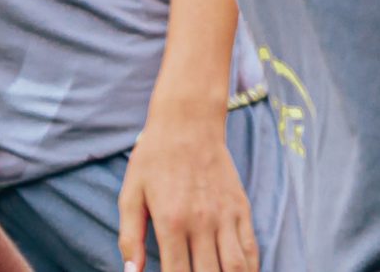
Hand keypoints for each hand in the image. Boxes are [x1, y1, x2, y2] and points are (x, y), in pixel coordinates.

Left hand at [119, 105, 258, 271]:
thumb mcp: (130, 194)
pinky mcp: (240, 207)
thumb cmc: (154, 158)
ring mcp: (225, 215)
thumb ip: (129, 237)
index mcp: (171, 221)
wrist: (189, 121)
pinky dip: (249, 268)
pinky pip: (250, 246)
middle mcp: (202, 221)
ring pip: (235, 266)